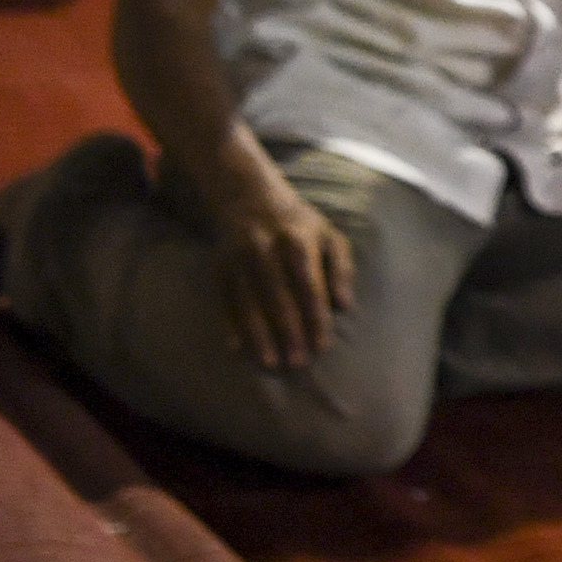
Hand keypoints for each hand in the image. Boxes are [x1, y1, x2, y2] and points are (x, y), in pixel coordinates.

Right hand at [209, 172, 355, 367]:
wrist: (249, 199)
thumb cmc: (300, 226)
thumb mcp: (329, 237)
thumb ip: (341, 269)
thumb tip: (344, 305)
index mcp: (296, 242)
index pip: (309, 287)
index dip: (315, 318)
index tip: (322, 346)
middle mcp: (264, 249)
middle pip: (278, 297)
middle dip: (288, 332)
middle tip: (298, 362)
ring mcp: (237, 259)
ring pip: (247, 302)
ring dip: (258, 335)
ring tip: (270, 362)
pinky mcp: (218, 267)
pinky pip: (223, 300)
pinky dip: (228, 324)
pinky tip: (236, 347)